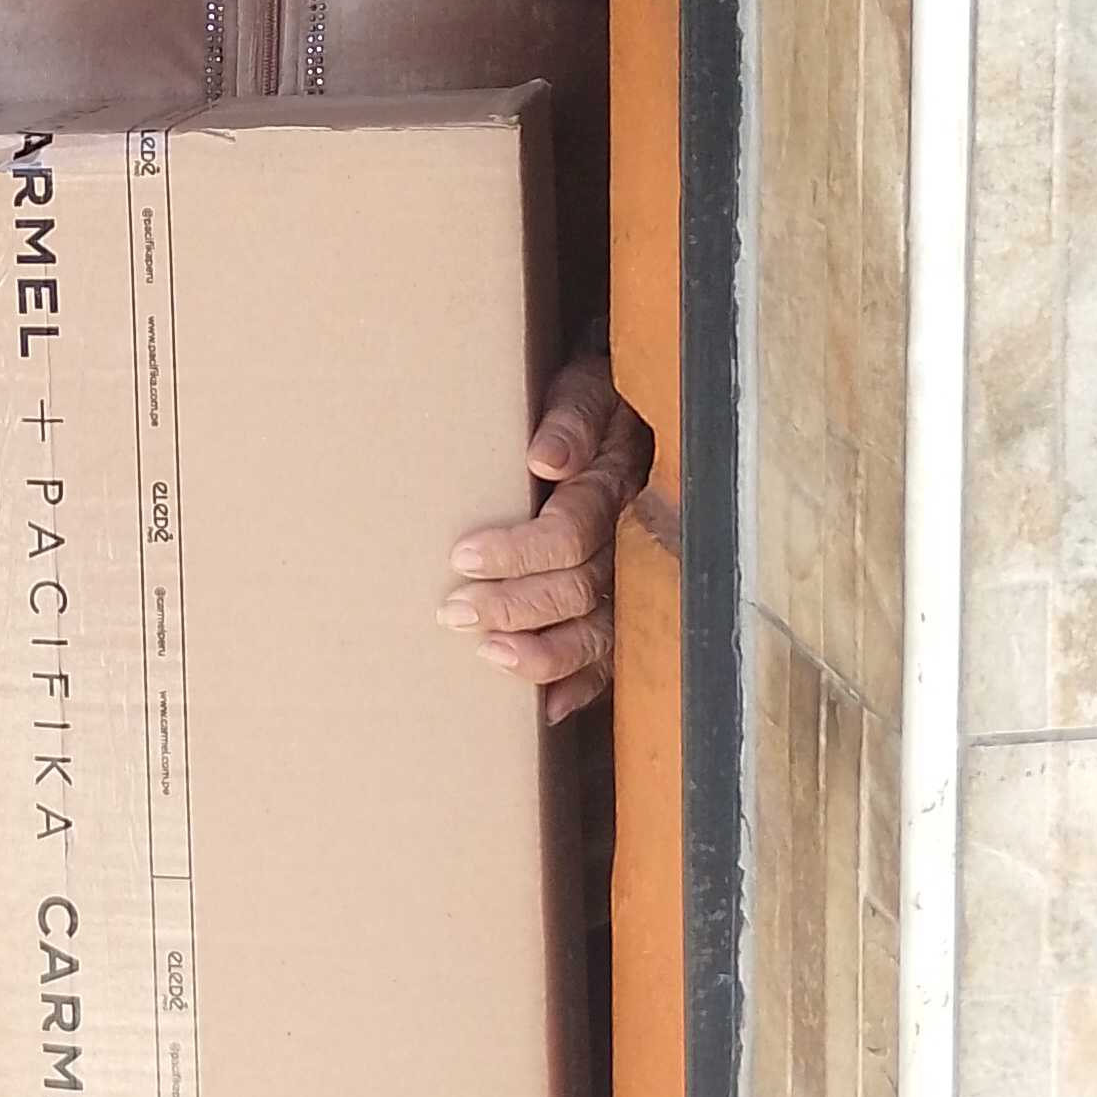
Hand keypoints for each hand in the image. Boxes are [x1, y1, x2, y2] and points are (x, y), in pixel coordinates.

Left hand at [441, 351, 650, 725]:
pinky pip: (617, 656)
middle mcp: (631, 540)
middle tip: (455, 613)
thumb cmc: (598, 400)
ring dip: (545, 653)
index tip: (463, 558)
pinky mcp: (631, 603)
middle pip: (582, 589)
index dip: (519, 551)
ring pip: (600, 632)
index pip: (572, 533)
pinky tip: (547, 706)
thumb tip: (546, 459)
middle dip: (516, 606)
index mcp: (617, 486)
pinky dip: (583, 684)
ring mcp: (636, 577)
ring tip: (490, 655)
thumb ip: (571, 421)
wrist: (640, 412)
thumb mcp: (586, 390)